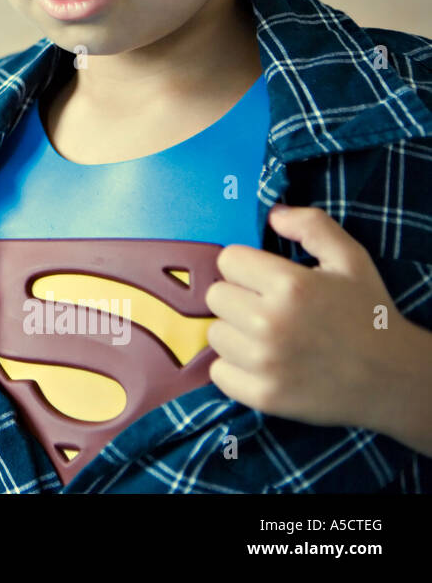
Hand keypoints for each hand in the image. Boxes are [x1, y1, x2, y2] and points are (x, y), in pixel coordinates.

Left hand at [204, 203, 404, 430]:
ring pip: (214, 334)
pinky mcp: (262, 395)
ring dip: (235, 334)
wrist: (394, 379)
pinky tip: (263, 364)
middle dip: (238, 298)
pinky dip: (235, 369)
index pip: (227, 260)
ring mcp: (264, 362)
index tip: (266, 280)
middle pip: (215, 296)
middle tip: (269, 310)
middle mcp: (270, 323)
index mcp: (290, 285)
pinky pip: (218, 372)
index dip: (247, 268)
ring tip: (269, 338)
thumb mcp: (351, 259)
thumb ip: (311, 226)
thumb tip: (271, 214)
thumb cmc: (368, 315)